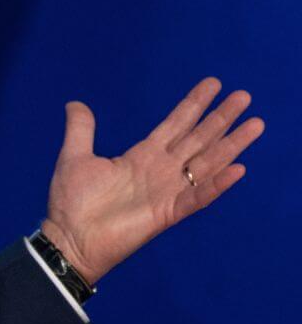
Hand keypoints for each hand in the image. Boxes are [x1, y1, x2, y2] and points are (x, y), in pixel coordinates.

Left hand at [40, 77, 262, 284]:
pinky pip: (197, 197)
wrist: (67, 239)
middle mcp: (160, 171)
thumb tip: (75, 103)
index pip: (175, 124)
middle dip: (220, 118)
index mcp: (141, 156)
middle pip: (198, 139)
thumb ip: (81, 130)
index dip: (194, 105)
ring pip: (207, 163)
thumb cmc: (72, 202)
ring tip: (255, 124)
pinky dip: (216, 184)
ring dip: (231, 145)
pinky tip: (237, 169)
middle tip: (244, 96)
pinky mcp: (167, 213)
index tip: (214, 84)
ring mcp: (167, 192)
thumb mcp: (75, 157)